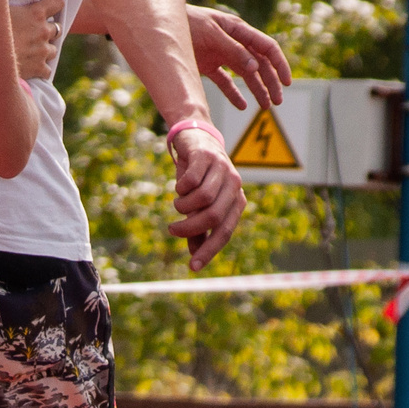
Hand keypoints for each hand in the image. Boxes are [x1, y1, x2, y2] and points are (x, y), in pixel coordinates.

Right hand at [10, 0, 64, 81]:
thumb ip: (7, 6)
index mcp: (36, 13)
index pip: (57, 3)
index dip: (55, 5)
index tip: (51, 9)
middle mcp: (43, 31)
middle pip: (57, 29)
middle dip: (48, 32)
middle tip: (36, 35)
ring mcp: (43, 50)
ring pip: (53, 51)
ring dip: (45, 51)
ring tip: (32, 54)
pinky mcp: (39, 68)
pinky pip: (47, 71)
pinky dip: (41, 71)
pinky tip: (32, 70)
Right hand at [166, 124, 244, 269]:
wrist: (194, 140)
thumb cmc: (198, 178)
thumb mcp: (198, 206)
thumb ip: (199, 229)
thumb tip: (195, 255)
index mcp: (236, 201)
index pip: (225, 232)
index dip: (209, 251)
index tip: (192, 267)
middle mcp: (234, 185)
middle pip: (213, 216)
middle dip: (189, 228)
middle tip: (172, 230)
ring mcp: (222, 168)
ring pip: (203, 199)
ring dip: (184, 207)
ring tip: (177, 204)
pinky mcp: (207, 156)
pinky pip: (192, 180)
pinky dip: (181, 189)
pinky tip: (179, 188)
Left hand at [186, 5, 289, 110]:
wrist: (160, 25)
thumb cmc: (187, 23)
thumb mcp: (211, 34)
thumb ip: (232, 50)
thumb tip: (255, 69)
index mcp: (239, 30)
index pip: (266, 47)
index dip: (279, 64)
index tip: (287, 82)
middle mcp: (234, 42)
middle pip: (259, 64)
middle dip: (270, 83)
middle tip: (277, 102)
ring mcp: (221, 54)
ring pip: (246, 75)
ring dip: (257, 90)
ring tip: (265, 107)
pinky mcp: (208, 65)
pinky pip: (225, 82)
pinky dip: (234, 94)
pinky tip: (242, 106)